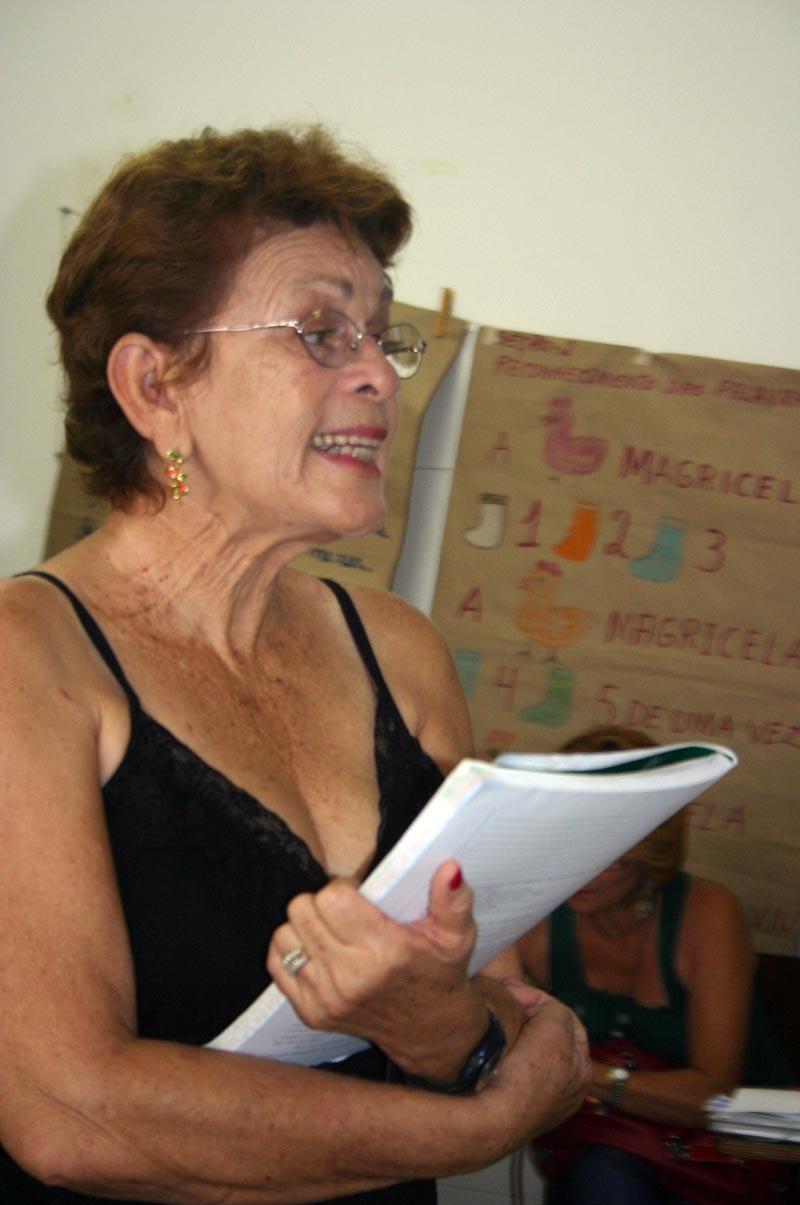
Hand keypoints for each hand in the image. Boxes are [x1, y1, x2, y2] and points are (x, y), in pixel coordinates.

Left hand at [267, 860, 488, 1078]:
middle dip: (321, 902)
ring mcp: (327, 999)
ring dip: (304, 926)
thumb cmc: (439, 973)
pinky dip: (292, 950)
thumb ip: (453, 900)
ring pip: (285, 934)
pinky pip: (276, 963)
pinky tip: (318, 951)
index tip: (358, 897)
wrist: (428, 1030)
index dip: (342, 888)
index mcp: (386, 953)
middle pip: (303, 910)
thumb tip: (449, 868)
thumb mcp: (457, 935)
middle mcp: (352, 978)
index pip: (332, 899)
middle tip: (344, 912)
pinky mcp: (311, 1013)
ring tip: (331, 931)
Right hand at [479, 993, 590, 1145]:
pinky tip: (489, 1045)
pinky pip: (508, 1069)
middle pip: (547, 1038)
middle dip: (528, 1017)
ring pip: (527, 1053)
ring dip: (513, 1033)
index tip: (516, 992)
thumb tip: (534, 1007)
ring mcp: (537, 1102)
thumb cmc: (529, 1074)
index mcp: (582, 1072)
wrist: (493, 1118)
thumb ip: (553, 1009)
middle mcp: (564, 1091)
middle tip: (504, 1002)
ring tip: (494, 1020)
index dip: (543, 1000)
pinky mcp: (511, 1108)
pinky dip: (501, 1052)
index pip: (568, 1022)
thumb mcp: (554, 1027)